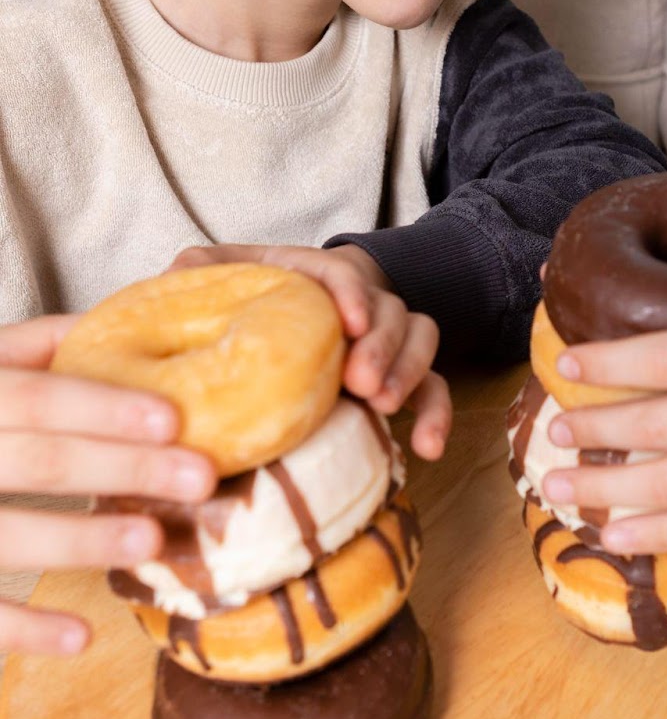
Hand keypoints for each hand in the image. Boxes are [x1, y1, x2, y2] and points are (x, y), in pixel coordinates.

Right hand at [0, 315, 214, 658]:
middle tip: (199, 478)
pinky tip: (80, 638)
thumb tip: (111, 323)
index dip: (100, 405)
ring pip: (1, 535)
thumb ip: (26, 349)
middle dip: (121, 467)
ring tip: (150, 542)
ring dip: (78, 540)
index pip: (33, 396)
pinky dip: (20, 628)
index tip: (173, 418)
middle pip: (33, 458)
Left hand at [170, 243, 450, 460]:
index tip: (349, 322)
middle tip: (361, 383)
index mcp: (315, 277)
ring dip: (408, 372)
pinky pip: (434, 389)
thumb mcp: (226, 276)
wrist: (289, 322)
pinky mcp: (398, 378)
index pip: (342, 272)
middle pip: (391, 309)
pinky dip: (436, 416)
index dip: (350, 293)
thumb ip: (203, 269)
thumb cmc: (254, 299)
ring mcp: (384, 341)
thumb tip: (177, 269)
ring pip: (420, 338)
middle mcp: (359, 304)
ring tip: (382, 406)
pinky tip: (427, 449)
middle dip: (383, 345)